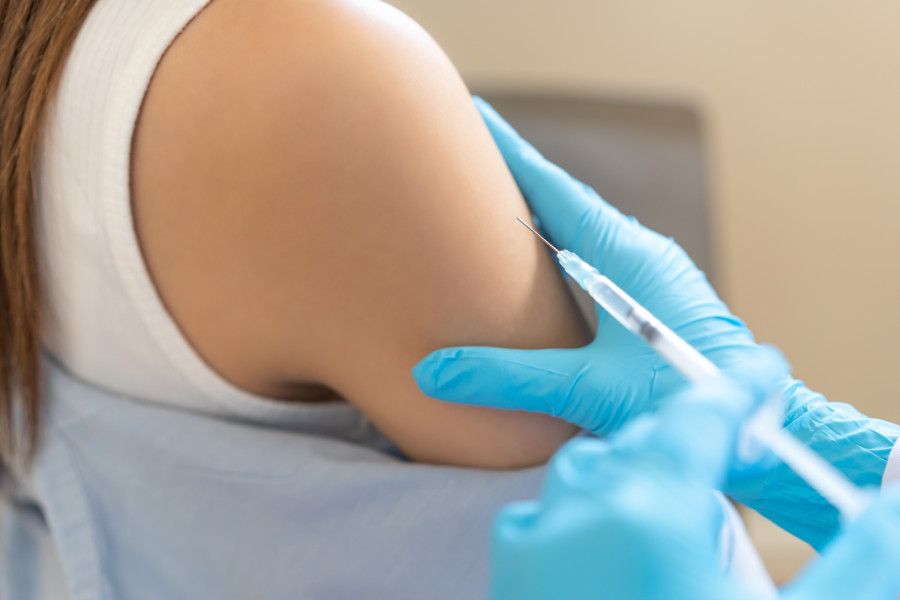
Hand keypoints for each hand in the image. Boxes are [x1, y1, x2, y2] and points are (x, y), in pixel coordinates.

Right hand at [413, 97, 755, 435]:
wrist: (756, 426)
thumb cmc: (680, 402)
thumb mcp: (587, 390)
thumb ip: (508, 378)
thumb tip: (430, 372)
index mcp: (626, 255)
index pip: (555, 191)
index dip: (512, 154)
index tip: (476, 115)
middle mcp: (642, 251)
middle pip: (566, 200)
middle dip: (518, 175)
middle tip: (470, 153)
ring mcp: (653, 270)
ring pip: (584, 226)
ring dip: (542, 209)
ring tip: (496, 198)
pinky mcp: (657, 294)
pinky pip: (599, 251)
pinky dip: (562, 243)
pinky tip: (544, 259)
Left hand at [489, 350, 899, 599]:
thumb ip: (868, 551)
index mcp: (645, 512)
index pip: (699, 415)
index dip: (740, 387)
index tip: (765, 370)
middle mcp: (574, 515)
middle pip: (645, 438)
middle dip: (701, 434)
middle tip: (749, 443)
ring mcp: (530, 547)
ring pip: (593, 469)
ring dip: (648, 469)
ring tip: (697, 495)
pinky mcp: (509, 579)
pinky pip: (554, 512)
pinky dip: (600, 508)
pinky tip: (633, 545)